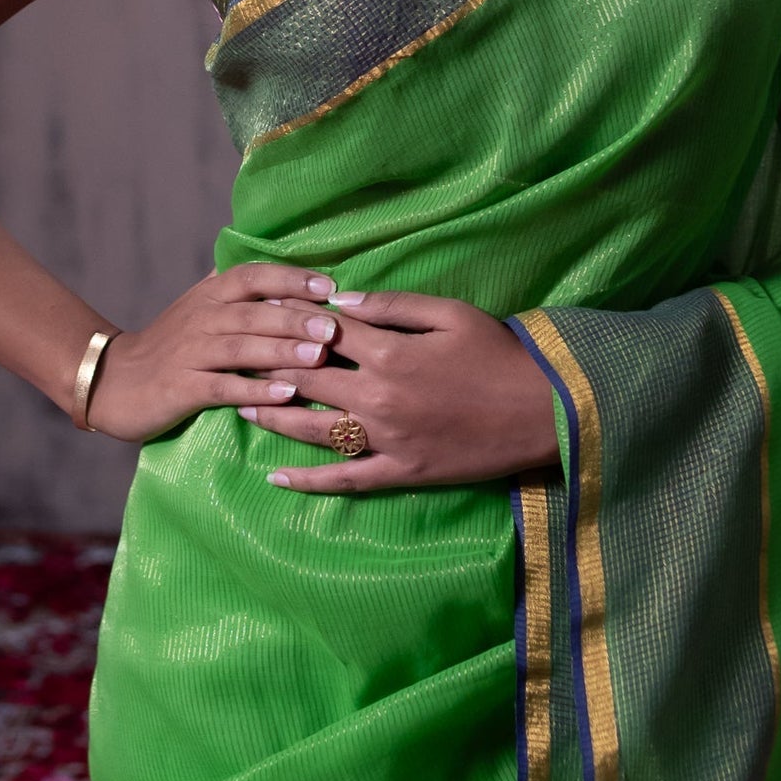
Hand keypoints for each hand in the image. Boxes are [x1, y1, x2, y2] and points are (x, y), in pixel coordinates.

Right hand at [85, 262, 340, 443]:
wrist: (113, 381)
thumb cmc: (171, 346)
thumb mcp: (200, 309)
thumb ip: (238, 293)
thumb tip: (292, 277)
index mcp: (210, 295)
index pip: (253, 276)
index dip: (291, 278)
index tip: (329, 285)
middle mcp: (202, 318)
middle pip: (254, 312)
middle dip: (296, 317)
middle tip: (334, 326)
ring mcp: (190, 353)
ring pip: (241, 348)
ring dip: (281, 351)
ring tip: (318, 355)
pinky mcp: (182, 388)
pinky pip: (223, 388)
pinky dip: (255, 390)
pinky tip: (285, 394)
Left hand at [236, 288, 561, 492]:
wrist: (543, 409)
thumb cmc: (499, 352)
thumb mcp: (450, 312)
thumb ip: (391, 303)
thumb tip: (337, 299)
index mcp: (391, 352)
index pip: (325, 332)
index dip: (291, 320)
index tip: (263, 311)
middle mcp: (379, 397)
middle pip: (309, 379)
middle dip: (270, 365)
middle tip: (236, 357)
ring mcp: (388, 439)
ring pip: (315, 431)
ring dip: (274, 419)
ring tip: (241, 406)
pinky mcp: (401, 472)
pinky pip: (346, 480)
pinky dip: (308, 481)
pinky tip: (276, 477)